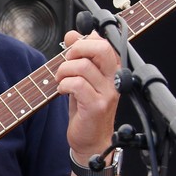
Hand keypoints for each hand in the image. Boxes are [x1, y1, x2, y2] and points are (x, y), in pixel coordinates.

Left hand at [55, 30, 121, 159]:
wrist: (92, 141)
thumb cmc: (86, 109)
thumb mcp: (82, 78)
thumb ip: (79, 56)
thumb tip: (72, 34)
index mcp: (113, 69)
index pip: (104, 41)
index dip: (84, 39)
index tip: (71, 47)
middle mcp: (114, 78)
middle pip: (100, 48)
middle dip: (76, 49)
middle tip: (66, 61)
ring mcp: (107, 92)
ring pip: (82, 66)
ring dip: (64, 70)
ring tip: (61, 80)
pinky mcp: (97, 106)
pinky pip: (77, 84)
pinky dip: (64, 84)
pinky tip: (62, 91)